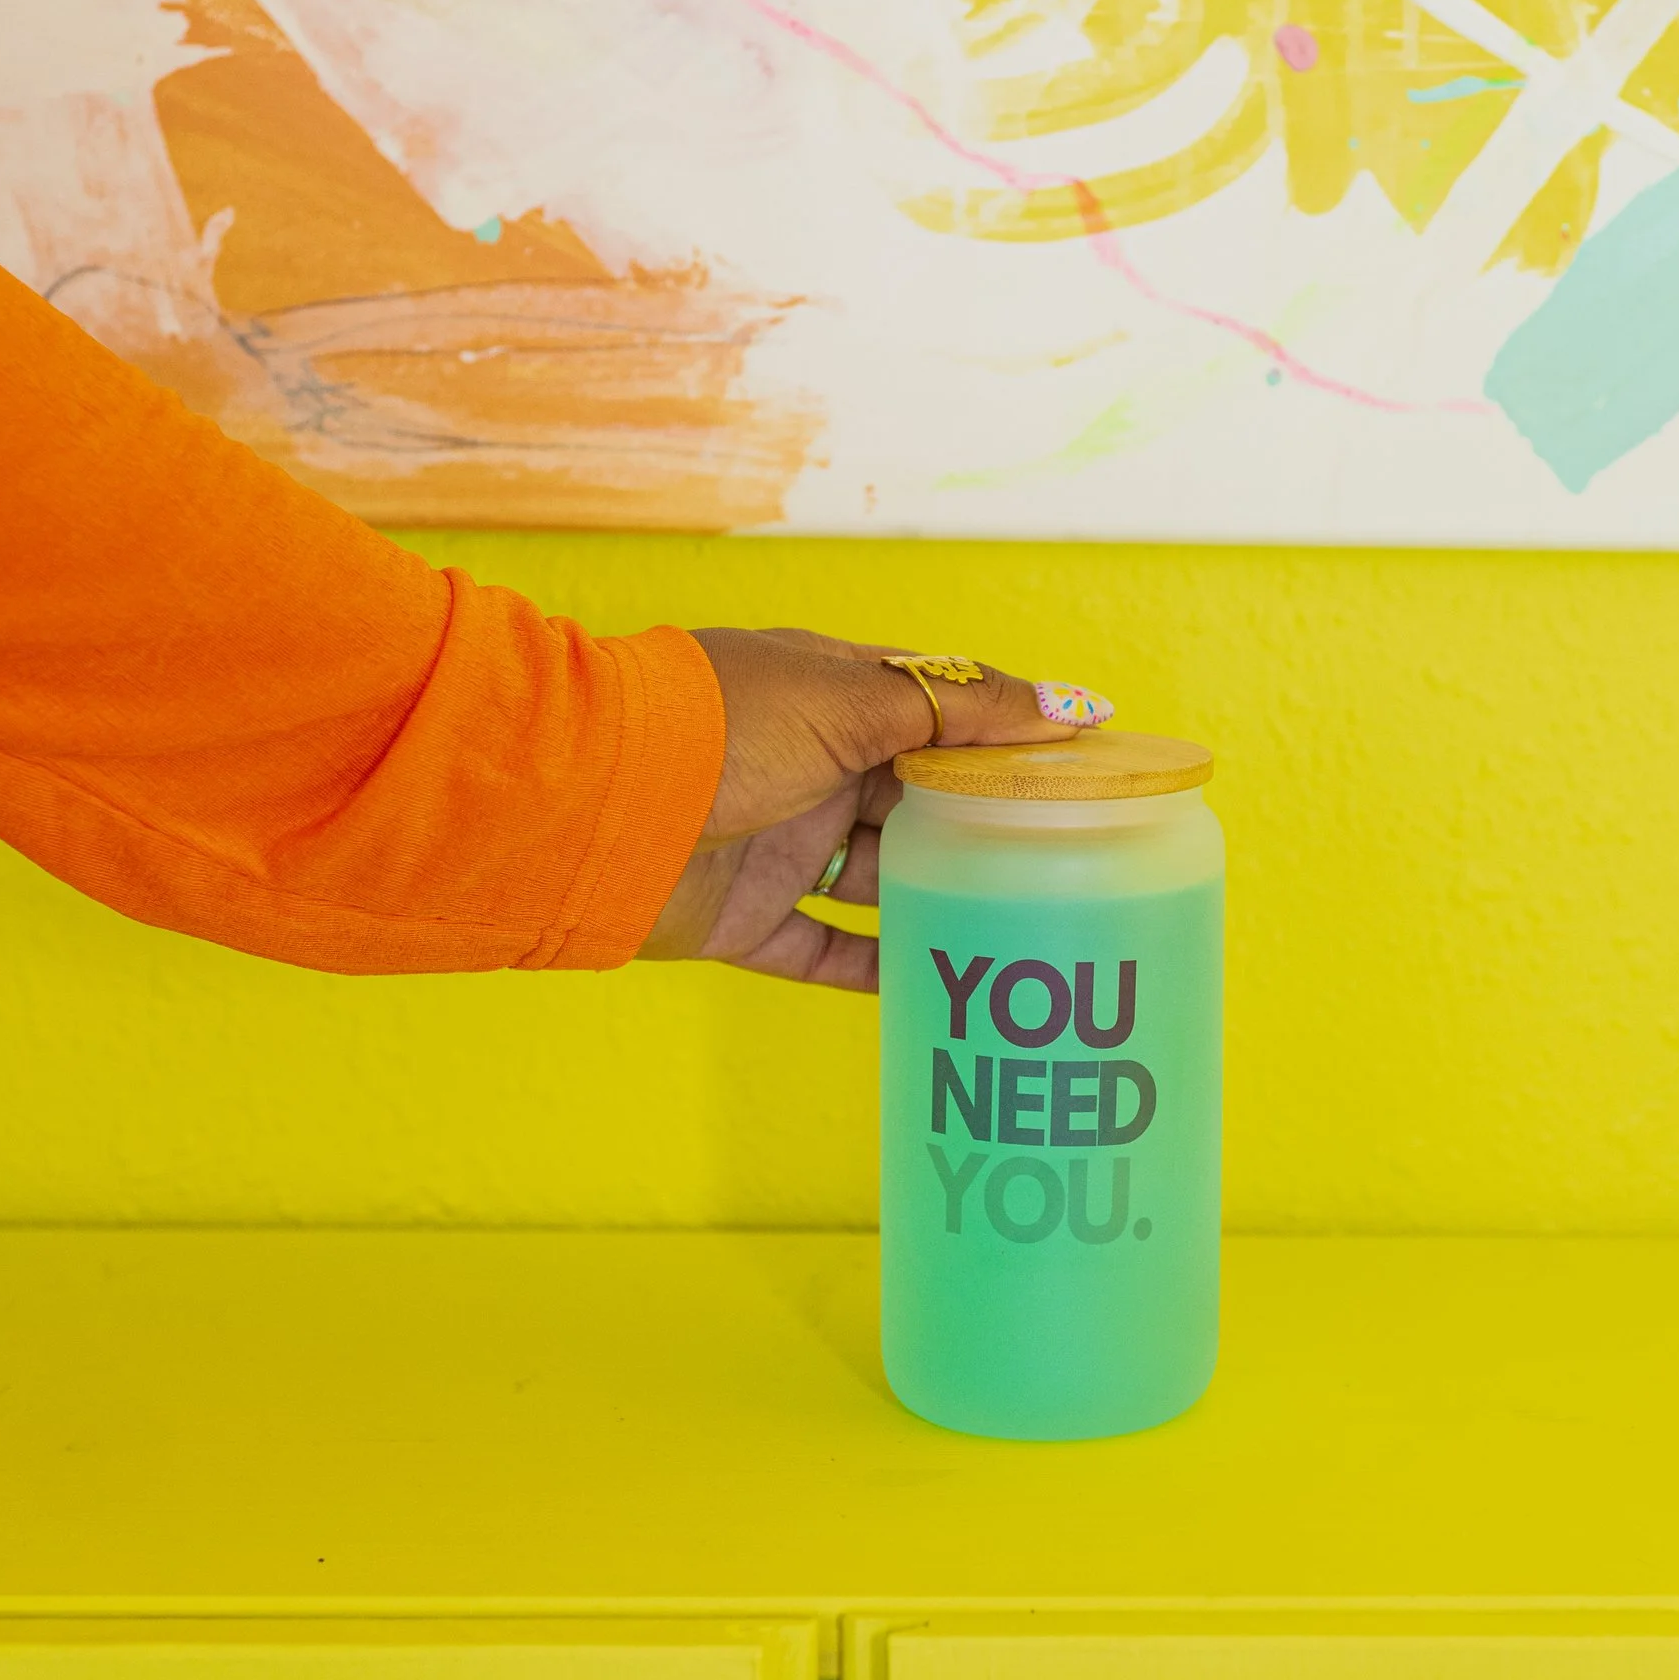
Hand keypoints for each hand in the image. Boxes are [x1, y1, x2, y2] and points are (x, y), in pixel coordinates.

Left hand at [641, 629, 1111, 988]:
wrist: (596, 805)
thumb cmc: (722, 727)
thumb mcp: (850, 700)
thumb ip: (961, 709)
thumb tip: (1072, 707)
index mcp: (831, 696)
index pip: (938, 714)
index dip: (1007, 740)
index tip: (1082, 773)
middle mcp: (809, 768)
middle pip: (916, 802)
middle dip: (983, 828)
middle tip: (1070, 859)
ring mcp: (778, 845)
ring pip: (878, 880)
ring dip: (938, 902)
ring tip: (1021, 928)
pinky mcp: (746, 919)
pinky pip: (825, 952)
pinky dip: (878, 970)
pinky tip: (940, 983)